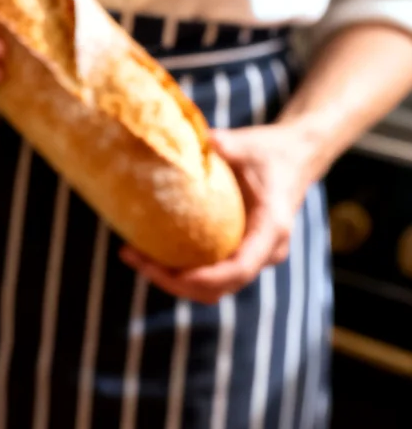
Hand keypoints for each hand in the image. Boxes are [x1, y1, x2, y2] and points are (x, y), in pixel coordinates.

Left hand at [118, 126, 320, 303]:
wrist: (295, 158)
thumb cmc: (271, 151)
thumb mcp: (248, 144)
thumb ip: (224, 145)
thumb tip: (194, 139)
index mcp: (272, 227)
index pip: (239, 268)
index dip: (204, 278)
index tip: (169, 273)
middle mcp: (266, 250)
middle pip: (219, 287)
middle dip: (174, 282)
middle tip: (133, 257)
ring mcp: (254, 257)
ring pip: (212, 289)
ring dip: (172, 281)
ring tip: (133, 256)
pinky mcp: (240, 256)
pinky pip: (209, 278)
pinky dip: (179, 273)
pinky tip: (148, 253)